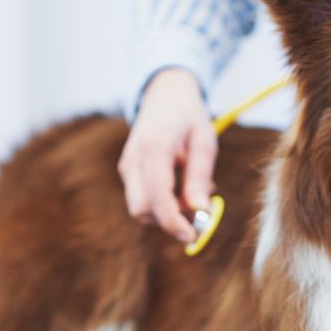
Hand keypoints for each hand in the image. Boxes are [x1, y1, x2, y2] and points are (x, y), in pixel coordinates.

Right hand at [118, 69, 216, 241]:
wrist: (164, 94)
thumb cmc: (188, 117)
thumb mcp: (204, 142)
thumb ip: (199, 179)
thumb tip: (201, 213)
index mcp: (153, 148)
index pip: (157, 197)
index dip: (173, 222)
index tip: (193, 236)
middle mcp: (133, 160)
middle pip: (142, 210)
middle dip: (171, 221)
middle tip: (201, 214)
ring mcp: (126, 166)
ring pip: (141, 208)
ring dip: (168, 212)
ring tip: (195, 191)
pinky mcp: (127, 171)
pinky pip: (143, 198)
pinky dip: (163, 203)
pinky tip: (183, 186)